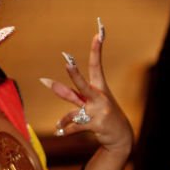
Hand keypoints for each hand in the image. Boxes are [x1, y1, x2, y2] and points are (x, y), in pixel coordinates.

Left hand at [41, 23, 133, 156]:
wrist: (121, 136)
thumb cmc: (103, 115)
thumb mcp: (91, 102)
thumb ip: (71, 93)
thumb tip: (48, 84)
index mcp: (100, 88)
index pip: (96, 65)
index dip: (96, 50)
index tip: (98, 34)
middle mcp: (98, 98)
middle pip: (83, 84)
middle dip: (74, 74)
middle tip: (67, 62)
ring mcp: (98, 111)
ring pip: (74, 111)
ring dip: (64, 119)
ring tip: (58, 125)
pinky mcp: (95, 124)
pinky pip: (75, 127)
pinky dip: (66, 130)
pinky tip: (59, 133)